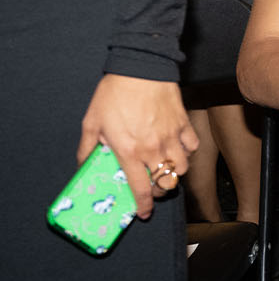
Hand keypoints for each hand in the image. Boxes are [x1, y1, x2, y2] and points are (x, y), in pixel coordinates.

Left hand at [78, 75, 199, 217]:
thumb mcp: (92, 122)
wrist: (140, 68)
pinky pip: (192, 146)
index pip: (141, 189)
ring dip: (175, 173)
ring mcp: (171, 137)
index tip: (143, 212)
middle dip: (161, 191)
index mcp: (129, 152)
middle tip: (153, 188)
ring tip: (166, 169)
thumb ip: (87, 147)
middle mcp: (153, 149)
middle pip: (167, 183)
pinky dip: (187, 151)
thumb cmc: (115, 93)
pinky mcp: (183, 124)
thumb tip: (84, 164)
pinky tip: (178, 148)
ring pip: (184, 168)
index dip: (143, 206)